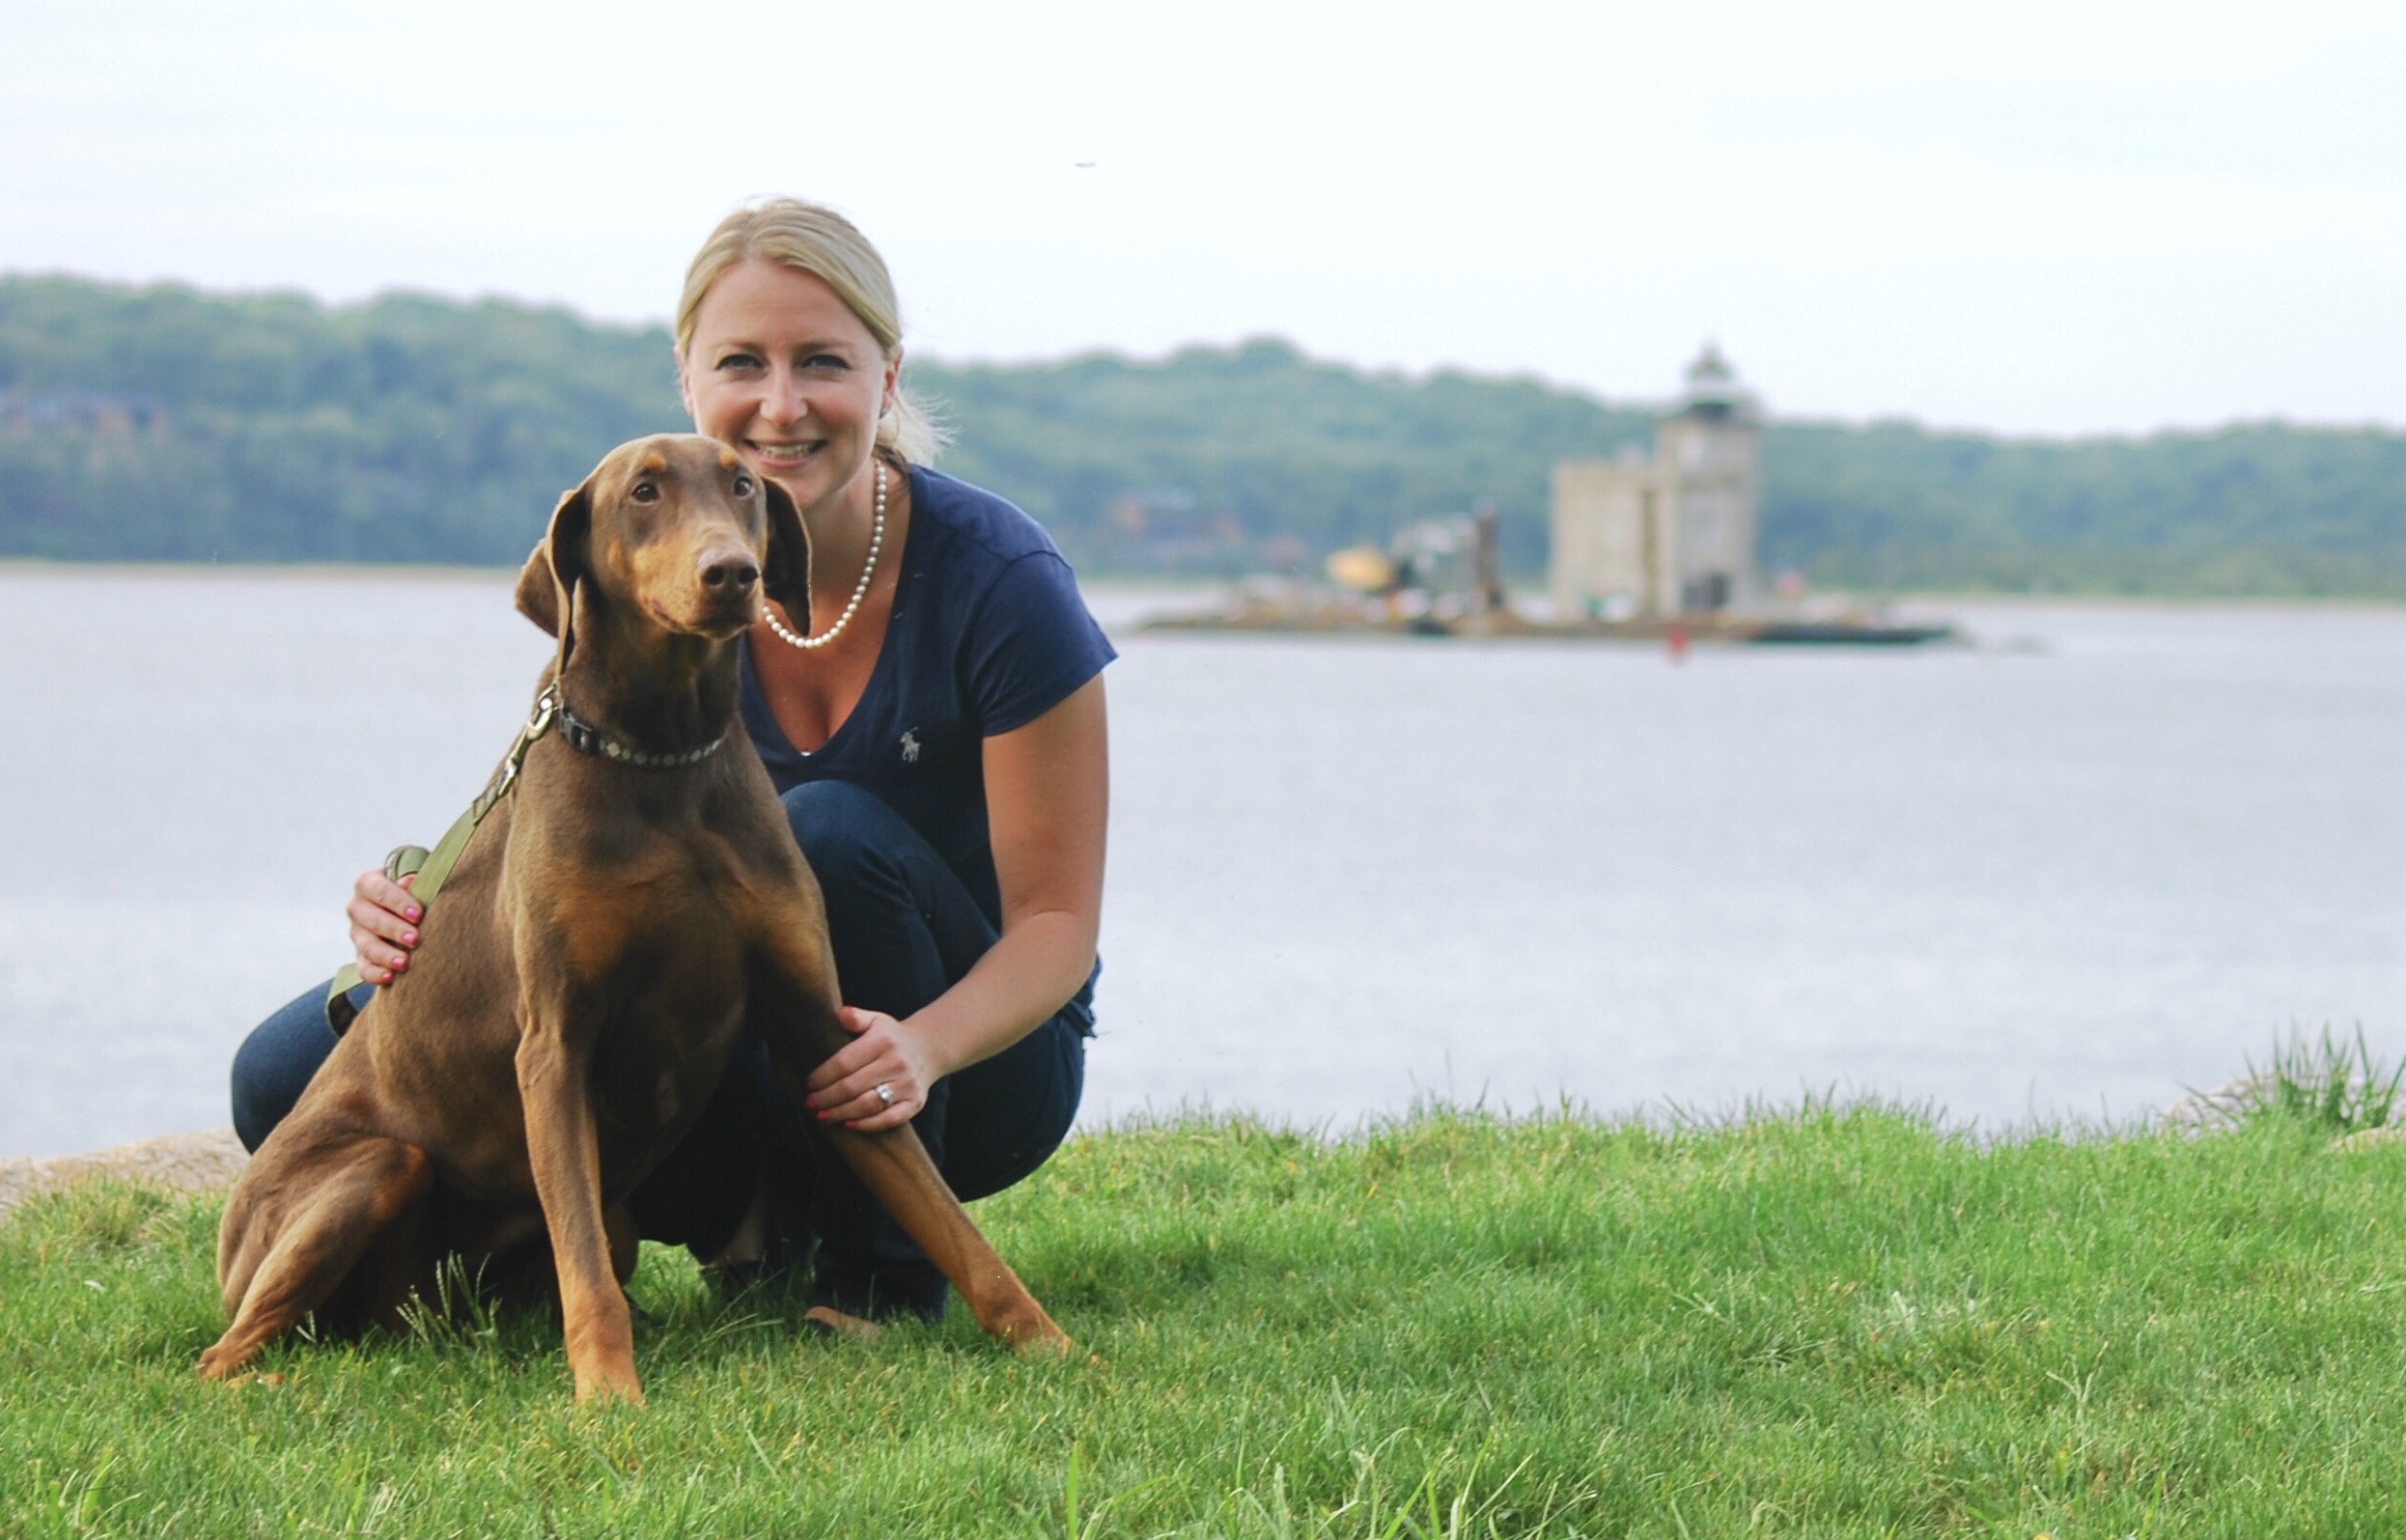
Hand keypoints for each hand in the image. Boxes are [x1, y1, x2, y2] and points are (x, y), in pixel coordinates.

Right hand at [347, 869, 421, 984]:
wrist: (411, 907)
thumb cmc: (417, 888)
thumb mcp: (416, 877)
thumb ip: (414, 877)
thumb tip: (411, 880)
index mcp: (368, 883)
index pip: (378, 890)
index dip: (397, 902)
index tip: (418, 914)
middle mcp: (358, 907)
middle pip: (371, 919)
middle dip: (394, 930)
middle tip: (415, 939)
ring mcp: (358, 933)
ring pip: (367, 945)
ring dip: (386, 955)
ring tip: (405, 962)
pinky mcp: (362, 955)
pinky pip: (364, 968)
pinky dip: (375, 974)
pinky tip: (390, 977)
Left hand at [804, 1007, 936, 1131]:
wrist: (929, 1049)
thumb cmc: (892, 1037)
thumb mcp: (876, 1020)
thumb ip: (856, 1017)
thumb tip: (840, 1014)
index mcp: (883, 1040)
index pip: (845, 1062)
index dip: (823, 1076)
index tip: (809, 1084)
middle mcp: (897, 1062)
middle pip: (853, 1086)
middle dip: (826, 1097)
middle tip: (810, 1103)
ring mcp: (908, 1084)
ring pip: (868, 1105)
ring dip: (841, 1113)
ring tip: (822, 1116)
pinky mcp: (915, 1103)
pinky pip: (889, 1119)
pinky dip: (867, 1125)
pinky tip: (848, 1125)